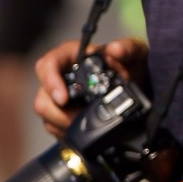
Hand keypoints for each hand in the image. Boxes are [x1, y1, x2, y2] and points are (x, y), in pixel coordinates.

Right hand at [32, 36, 146, 134]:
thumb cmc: (131, 63)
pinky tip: (83, 131)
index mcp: (70, 56)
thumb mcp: (134, 52)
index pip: (47, 65)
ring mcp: (59, 98)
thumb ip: (127, 48)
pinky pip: (55, 128)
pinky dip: (67, 132)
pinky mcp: (63, 115)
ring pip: (47, 116)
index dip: (50, 82)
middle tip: (80, 120)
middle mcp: (60, 77)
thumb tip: (115, 50)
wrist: (138, 85)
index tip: (64, 98)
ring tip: (86, 125)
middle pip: (43, 98)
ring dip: (64, 125)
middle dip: (59, 114)